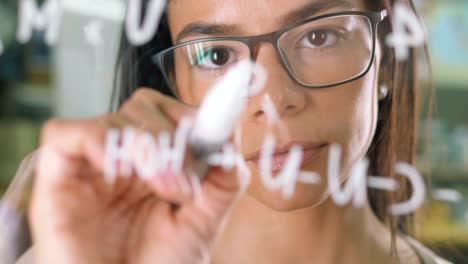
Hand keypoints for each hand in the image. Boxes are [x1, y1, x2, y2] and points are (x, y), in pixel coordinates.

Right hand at [29, 88, 240, 263]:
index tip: (212, 139)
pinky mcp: (56, 177)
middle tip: (184, 180)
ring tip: (164, 188)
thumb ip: (223, 179)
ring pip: (113, 118)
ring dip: (146, 145)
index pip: (170, 113)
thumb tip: (230, 135)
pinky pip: (65, 133)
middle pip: (143, 106)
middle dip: (172, 136)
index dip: (191, 118)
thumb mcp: (204, 221)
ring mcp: (90, 166)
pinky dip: (97, 140)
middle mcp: (124, 158)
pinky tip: (119, 170)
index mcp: (157, 163)